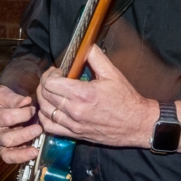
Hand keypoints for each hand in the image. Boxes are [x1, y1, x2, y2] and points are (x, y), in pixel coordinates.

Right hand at [0, 84, 40, 163]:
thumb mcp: (2, 94)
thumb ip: (14, 98)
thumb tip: (27, 102)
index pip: (6, 118)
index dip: (22, 114)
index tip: (33, 109)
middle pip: (7, 138)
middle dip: (24, 135)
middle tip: (38, 129)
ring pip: (7, 153)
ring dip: (23, 152)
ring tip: (35, 150)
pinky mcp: (3, 150)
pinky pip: (10, 158)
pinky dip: (22, 158)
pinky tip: (33, 153)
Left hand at [36, 45, 154, 147]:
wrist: (138, 124)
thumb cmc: (127, 99)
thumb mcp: (113, 74)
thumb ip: (96, 57)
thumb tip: (85, 45)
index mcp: (83, 94)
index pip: (50, 83)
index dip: (50, 74)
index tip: (58, 71)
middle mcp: (75, 110)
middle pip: (44, 95)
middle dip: (45, 83)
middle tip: (53, 79)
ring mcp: (74, 124)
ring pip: (44, 111)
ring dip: (43, 99)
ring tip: (51, 92)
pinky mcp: (75, 134)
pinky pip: (49, 127)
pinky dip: (44, 117)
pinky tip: (50, 109)